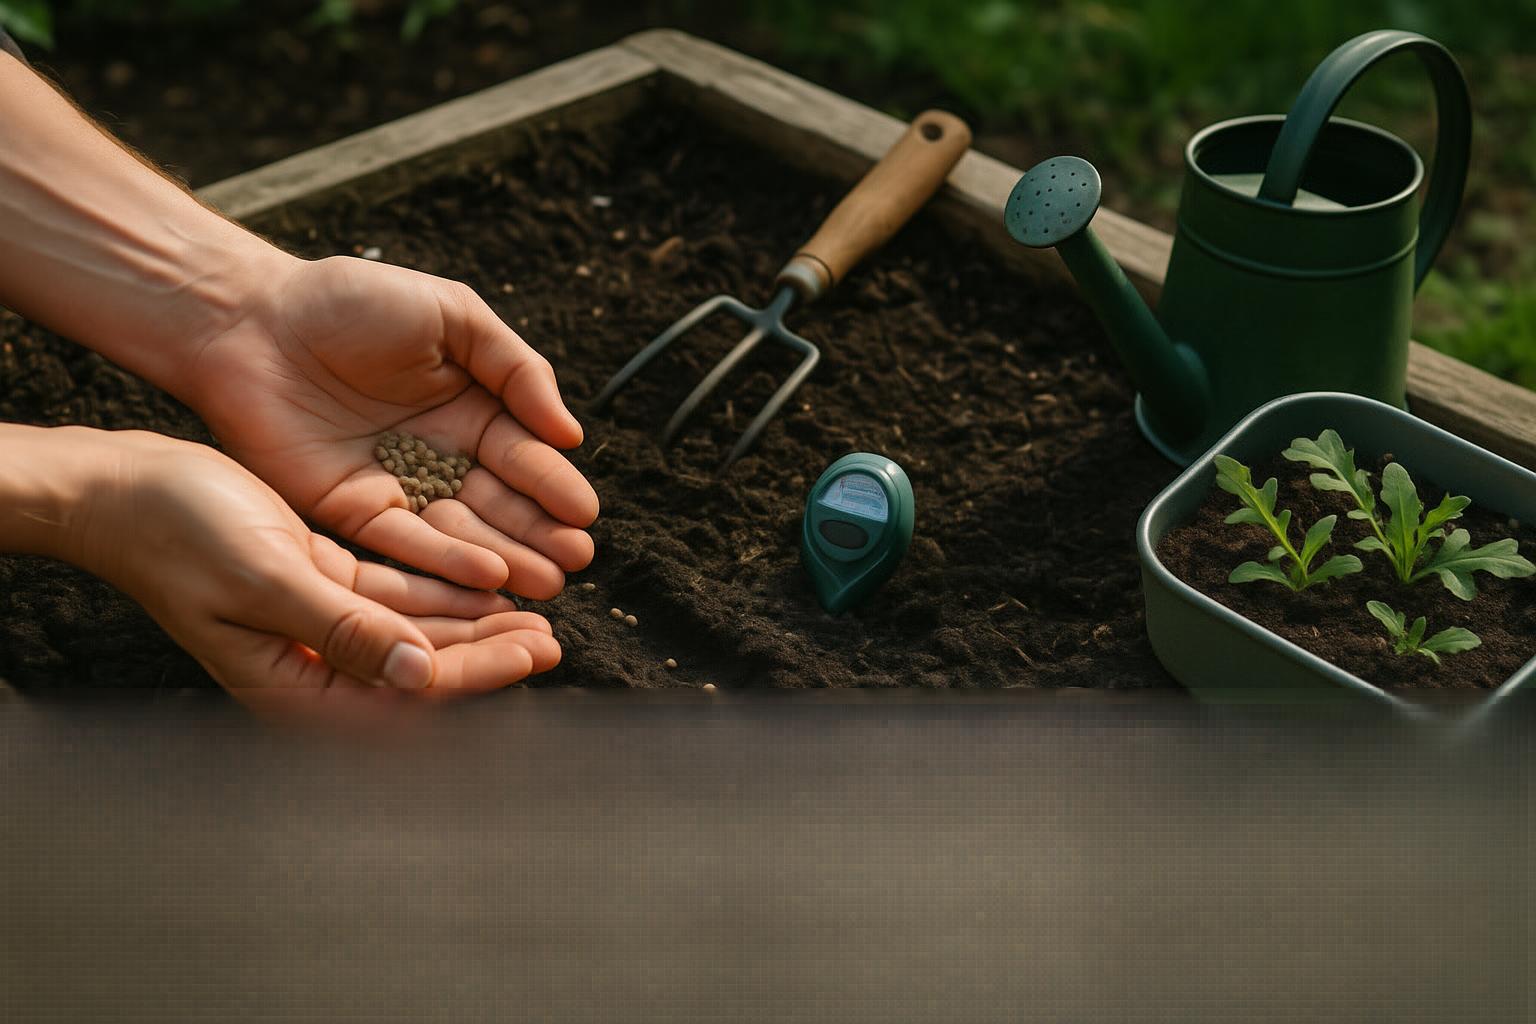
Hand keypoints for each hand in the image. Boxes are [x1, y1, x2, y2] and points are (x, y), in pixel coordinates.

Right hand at [55, 429, 561, 717]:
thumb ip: (346, 630)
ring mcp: (317, 621)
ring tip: (535, 605)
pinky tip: (484, 573)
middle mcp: (311, 661)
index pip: (408, 690)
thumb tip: (419, 674)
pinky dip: (439, 583)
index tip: (536, 650)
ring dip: (472, 617)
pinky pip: (394, 590)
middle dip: (487, 649)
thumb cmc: (178, 534)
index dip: (477, 670)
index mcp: (294, 681)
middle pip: (420, 664)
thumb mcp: (269, 580)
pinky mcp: (319, 581)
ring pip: (414, 625)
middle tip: (553, 633)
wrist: (125, 487)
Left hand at [183, 255, 598, 596]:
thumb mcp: (452, 314)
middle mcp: (441, 455)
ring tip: (547, 582)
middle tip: (575, 561)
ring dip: (506, 559)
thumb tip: (568, 433)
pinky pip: (405, 543)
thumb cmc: (351, 301)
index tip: (584, 515)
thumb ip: (515, 367)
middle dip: (541, 533)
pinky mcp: (350, 512)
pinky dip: (445, 563)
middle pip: (501, 504)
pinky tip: (487, 577)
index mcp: (471, 408)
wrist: (249, 318)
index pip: (524, 455)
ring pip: (461, 532)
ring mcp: (397, 486)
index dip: (554, 485)